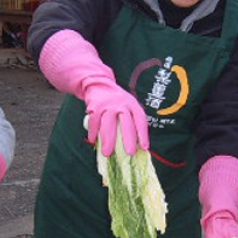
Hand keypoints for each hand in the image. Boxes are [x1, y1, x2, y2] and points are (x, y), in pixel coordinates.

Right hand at [37, 30, 148, 157]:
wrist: (99, 84)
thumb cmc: (117, 101)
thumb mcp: (128, 105)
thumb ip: (132, 120)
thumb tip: (138, 145)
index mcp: (132, 104)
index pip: (140, 119)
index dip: (143, 134)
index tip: (144, 147)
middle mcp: (121, 104)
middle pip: (126, 123)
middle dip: (128, 139)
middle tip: (130, 153)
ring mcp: (107, 105)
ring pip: (108, 124)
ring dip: (108, 140)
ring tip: (107, 153)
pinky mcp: (95, 106)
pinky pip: (94, 122)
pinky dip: (93, 132)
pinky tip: (93, 141)